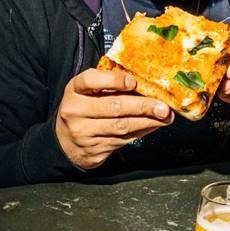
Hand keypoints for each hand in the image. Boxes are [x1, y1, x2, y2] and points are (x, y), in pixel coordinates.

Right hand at [55, 68, 173, 170]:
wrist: (64, 142)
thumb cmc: (82, 109)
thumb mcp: (86, 92)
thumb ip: (107, 85)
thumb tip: (144, 84)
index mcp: (74, 90)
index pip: (90, 81)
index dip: (112, 80)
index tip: (133, 82)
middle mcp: (75, 111)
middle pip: (113, 107)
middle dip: (142, 106)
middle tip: (163, 106)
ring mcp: (83, 133)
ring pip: (121, 126)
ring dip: (147, 121)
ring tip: (165, 117)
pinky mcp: (94, 149)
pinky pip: (123, 140)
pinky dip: (141, 132)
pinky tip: (153, 125)